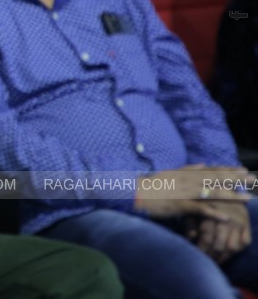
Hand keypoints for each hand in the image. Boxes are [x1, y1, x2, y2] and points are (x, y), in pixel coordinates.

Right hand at [133, 165, 252, 219]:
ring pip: (212, 193)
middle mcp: (189, 180)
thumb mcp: (170, 173)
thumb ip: (187, 168)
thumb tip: (202, 164)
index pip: (212, 170)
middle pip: (217, 179)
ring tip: (248, 198)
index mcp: (187, 172)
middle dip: (236, 179)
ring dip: (231, 196)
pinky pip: (200, 209)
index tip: (243, 169)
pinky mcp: (180, 205)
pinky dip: (213, 213)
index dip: (228, 170)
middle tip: (254, 179)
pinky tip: (226, 217)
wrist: (135, 192)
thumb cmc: (152, 184)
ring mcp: (185, 192)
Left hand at [188, 200, 252, 262]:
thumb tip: (191, 238)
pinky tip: (230, 253)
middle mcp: (227, 219)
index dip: (202, 250)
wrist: (221, 186)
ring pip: (234, 247)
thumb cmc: (202, 198)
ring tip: (217, 260)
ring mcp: (239, 222)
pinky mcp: (247, 223)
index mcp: (212, 213)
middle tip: (207, 261)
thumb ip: (190, 222)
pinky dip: (238, 250)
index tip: (198, 256)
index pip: (207, 239)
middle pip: (221, 246)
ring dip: (225, 257)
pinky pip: (245, 242)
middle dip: (213, 256)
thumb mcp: (192, 208)